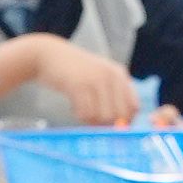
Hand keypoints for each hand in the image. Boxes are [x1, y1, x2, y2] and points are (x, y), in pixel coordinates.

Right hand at [0, 31, 141, 128]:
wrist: (48, 56)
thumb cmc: (74, 72)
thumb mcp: (98, 78)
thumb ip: (112, 97)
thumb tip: (121, 126)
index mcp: (119, 74)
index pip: (133, 107)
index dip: (124, 121)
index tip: (111, 126)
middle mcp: (111, 76)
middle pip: (119, 116)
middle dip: (106, 125)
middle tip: (92, 121)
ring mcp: (95, 80)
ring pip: (103, 117)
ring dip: (91, 121)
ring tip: (82, 111)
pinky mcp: (79, 85)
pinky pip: (86, 114)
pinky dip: (80, 116)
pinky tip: (74, 108)